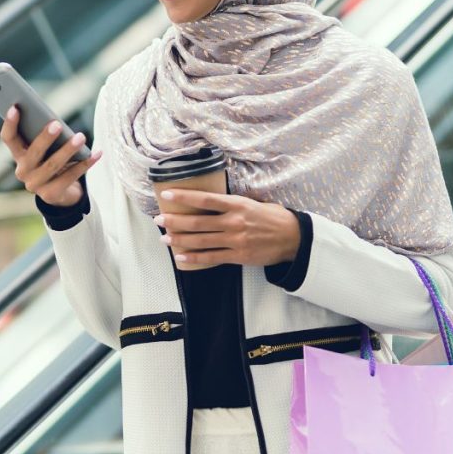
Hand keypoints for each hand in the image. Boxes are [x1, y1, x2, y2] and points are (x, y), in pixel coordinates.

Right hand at [0, 105, 102, 206]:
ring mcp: (35, 185)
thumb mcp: (47, 149)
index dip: (10, 124)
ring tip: (81, 137)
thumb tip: (55, 122)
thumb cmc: (53, 160)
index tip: (15, 108)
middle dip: (45, 138)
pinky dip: (84, 164)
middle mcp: (22, 171)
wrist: (62, 192)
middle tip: (58, 124)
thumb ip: (45, 136)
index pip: (8, 138)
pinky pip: (69, 177)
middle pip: (33, 152)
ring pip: (52, 165)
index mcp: (18, 155)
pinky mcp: (50, 195)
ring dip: (68, 150)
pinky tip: (96, 154)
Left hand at [154, 189, 300, 266]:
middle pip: (198, 221)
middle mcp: (234, 221)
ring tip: (164, 238)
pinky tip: (181, 257)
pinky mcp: (238, 256)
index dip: (184, 197)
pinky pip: (211, 258)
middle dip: (175, 221)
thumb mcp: (255, 202)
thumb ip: (233, 203)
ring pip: (201, 240)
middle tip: (159, 219)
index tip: (167, 195)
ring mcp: (235, 240)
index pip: (205, 199)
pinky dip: (194, 258)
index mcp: (237, 204)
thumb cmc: (273, 218)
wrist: (293, 238)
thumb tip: (213, 199)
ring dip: (180, 239)